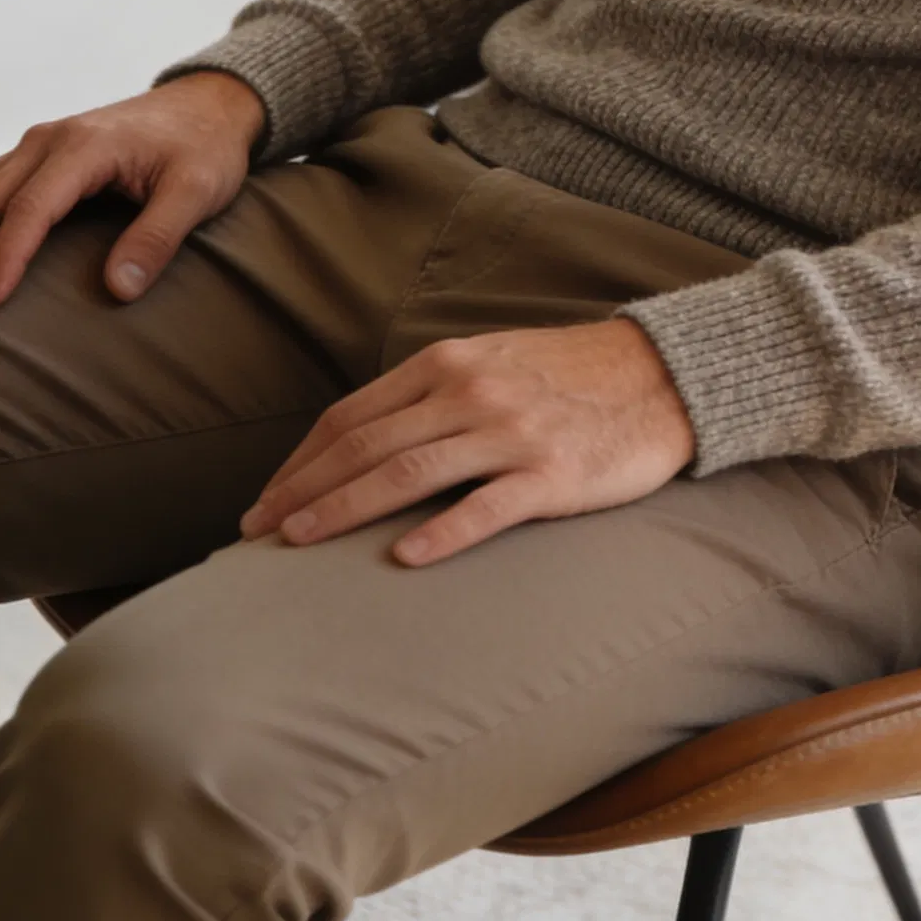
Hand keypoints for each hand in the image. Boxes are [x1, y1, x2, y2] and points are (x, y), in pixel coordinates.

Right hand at [0, 70, 265, 306]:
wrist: (212, 104)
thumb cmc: (206, 144)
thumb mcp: (197, 190)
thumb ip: (158, 237)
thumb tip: (119, 288)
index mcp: (86, 146)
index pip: (32, 208)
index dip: (7, 256)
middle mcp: (53, 138)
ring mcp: (45, 142)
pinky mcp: (46, 153)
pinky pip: (2, 183)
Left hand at [238, 315, 695, 565]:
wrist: (663, 376)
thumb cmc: (571, 374)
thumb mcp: (493, 361)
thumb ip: (433, 392)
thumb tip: (365, 439)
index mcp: (449, 364)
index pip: (353, 416)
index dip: (301, 460)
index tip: (266, 500)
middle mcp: (471, 392)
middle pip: (366, 446)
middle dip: (303, 491)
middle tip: (256, 533)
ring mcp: (510, 433)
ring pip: (408, 474)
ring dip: (344, 510)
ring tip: (298, 544)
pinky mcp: (552, 474)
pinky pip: (486, 507)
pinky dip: (440, 534)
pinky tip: (402, 559)